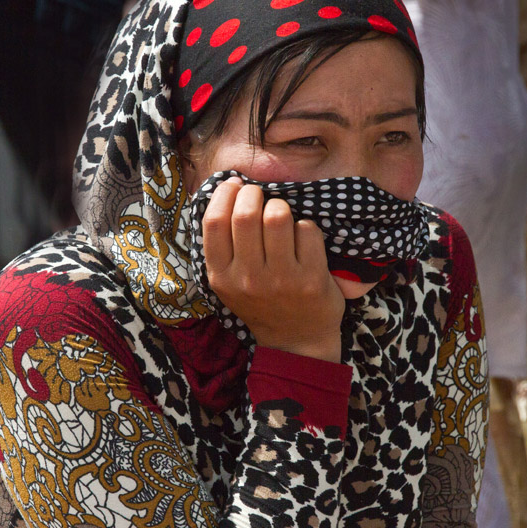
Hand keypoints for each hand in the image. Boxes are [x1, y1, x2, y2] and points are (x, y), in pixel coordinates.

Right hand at [202, 177, 345, 361]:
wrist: (296, 341)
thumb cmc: (261, 301)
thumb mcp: (229, 282)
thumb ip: (224, 244)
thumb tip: (229, 187)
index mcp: (221, 277)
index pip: (214, 222)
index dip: (224, 194)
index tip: (234, 185)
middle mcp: (248, 279)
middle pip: (246, 214)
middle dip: (254, 194)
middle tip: (259, 196)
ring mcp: (281, 280)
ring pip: (278, 216)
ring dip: (281, 207)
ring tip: (281, 217)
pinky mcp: (312, 280)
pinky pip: (308, 230)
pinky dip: (306, 228)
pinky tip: (303, 241)